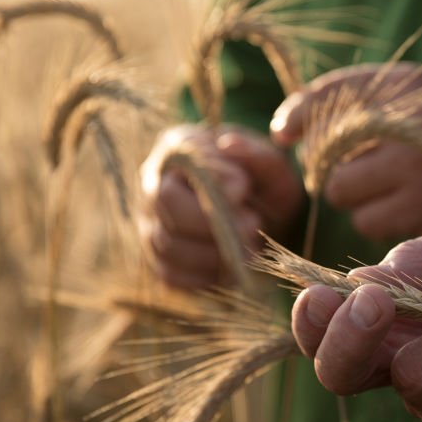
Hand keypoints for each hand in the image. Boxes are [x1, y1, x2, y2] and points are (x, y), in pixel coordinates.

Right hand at [138, 124, 302, 288]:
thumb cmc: (262, 182)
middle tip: (252, 226)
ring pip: (167, 246)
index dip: (210, 184)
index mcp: (177, 150)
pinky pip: (172, 275)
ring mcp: (151, 224)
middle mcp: (153, 185)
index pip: (176, 166)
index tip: (245, 189)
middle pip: (165, 209)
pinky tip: (233, 268)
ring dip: (214, 254)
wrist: (261, 212)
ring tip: (249, 248)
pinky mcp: (159, 259)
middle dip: (213, 224)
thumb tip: (229, 145)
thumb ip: (255, 153)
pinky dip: (206, 277)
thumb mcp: (271, 163)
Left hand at [270, 63, 421, 240]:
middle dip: (334, 168)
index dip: (299, 117)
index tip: (284, 134)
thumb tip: (281, 134)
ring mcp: (419, 176)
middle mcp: (410, 130)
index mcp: (404, 88)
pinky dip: (380, 217)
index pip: (325, 97)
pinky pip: (373, 224)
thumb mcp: (409, 89)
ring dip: (358, 197)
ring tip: (387, 184)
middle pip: (331, 161)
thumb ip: (343, 97)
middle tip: (359, 162)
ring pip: (349, 199)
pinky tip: (404, 204)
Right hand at [290, 213, 421, 421]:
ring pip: (412, 374)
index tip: (322, 296)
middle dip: (349, 337)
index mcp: (385, 318)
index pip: (324, 330)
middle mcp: (397, 362)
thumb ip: (419, 258)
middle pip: (340, 373)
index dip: (311, 320)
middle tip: (376, 304)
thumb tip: (364, 280)